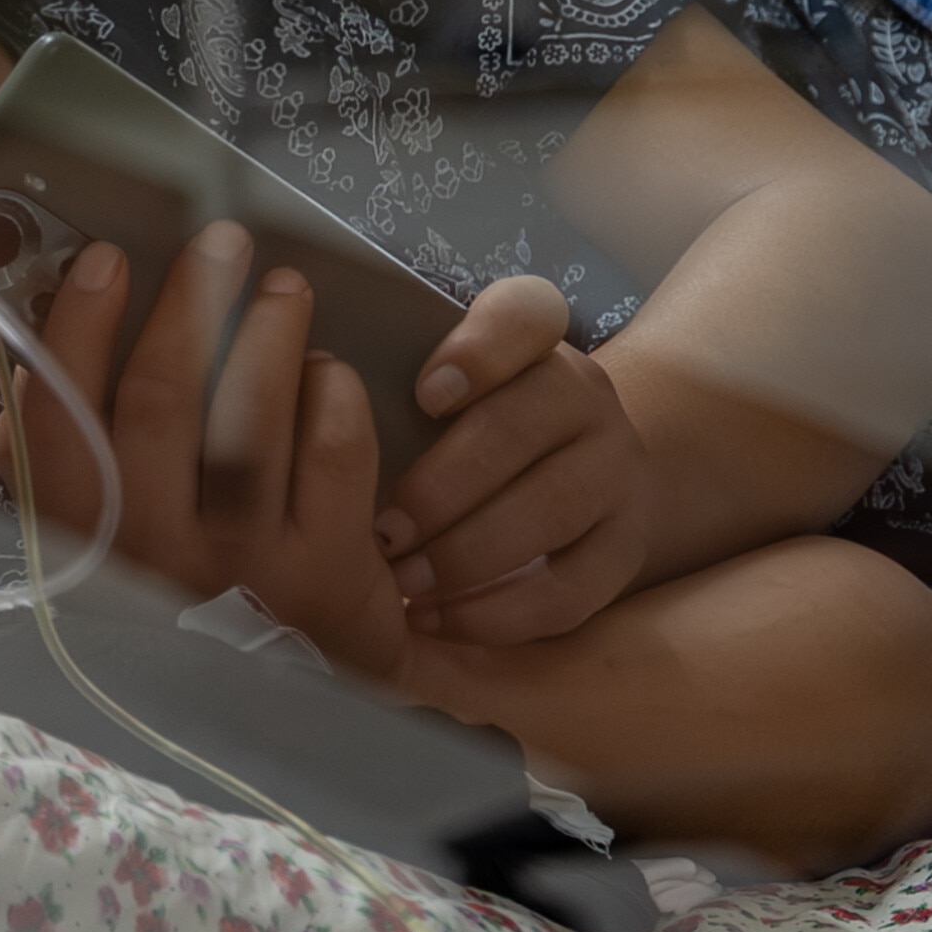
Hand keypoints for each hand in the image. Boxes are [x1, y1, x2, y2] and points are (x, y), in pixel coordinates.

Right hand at [0, 223, 407, 681]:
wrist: (279, 724)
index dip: (79, 330)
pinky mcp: (331, 574)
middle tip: (221, 242)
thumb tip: (12, 393)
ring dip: (269, 334)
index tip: (107, 259)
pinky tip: (326, 375)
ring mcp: (246, 568)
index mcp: (82, 546)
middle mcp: (154, 558)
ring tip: (284, 287)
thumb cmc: (175, 617)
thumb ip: (47, 482)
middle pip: (163, 400)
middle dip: (192, 303)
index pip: (60, 423)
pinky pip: (333, 454)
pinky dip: (331, 398)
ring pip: (253, 418)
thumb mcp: (92, 564)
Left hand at [371, 275, 654, 647]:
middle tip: (383, 531)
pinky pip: (568, 590)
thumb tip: (307, 380)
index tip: (423, 395)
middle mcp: (587, 400)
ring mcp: (616, 474)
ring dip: (465, 553)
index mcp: (538, 345)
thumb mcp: (446, 392)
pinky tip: (437, 617)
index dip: (478, 352)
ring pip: (548, 509)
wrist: (584, 485)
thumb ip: (393, 378)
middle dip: (442, 485)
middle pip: (521, 425)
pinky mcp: (623, 550)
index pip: (526, 315)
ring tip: (404, 579)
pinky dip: (496, 613)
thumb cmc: (475, 434)